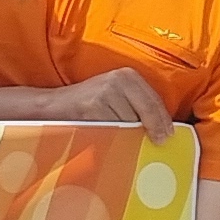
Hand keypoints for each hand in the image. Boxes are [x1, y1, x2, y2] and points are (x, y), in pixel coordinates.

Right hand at [53, 67, 175, 140]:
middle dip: (150, 130)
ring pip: (130, 124)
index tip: (167, 137)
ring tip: (120, 138)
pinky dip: (114, 139)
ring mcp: (105, 93)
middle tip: (156, 143)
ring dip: (130, 136)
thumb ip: (137, 106)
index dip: (162, 121)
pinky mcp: (93, 107)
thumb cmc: (88, 105)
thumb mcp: (116, 96)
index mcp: (127, 76)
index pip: (153, 101)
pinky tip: (107, 138)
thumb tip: (162, 130)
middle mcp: (118, 81)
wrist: (52, 106)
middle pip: (145, 113)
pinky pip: (113, 130)